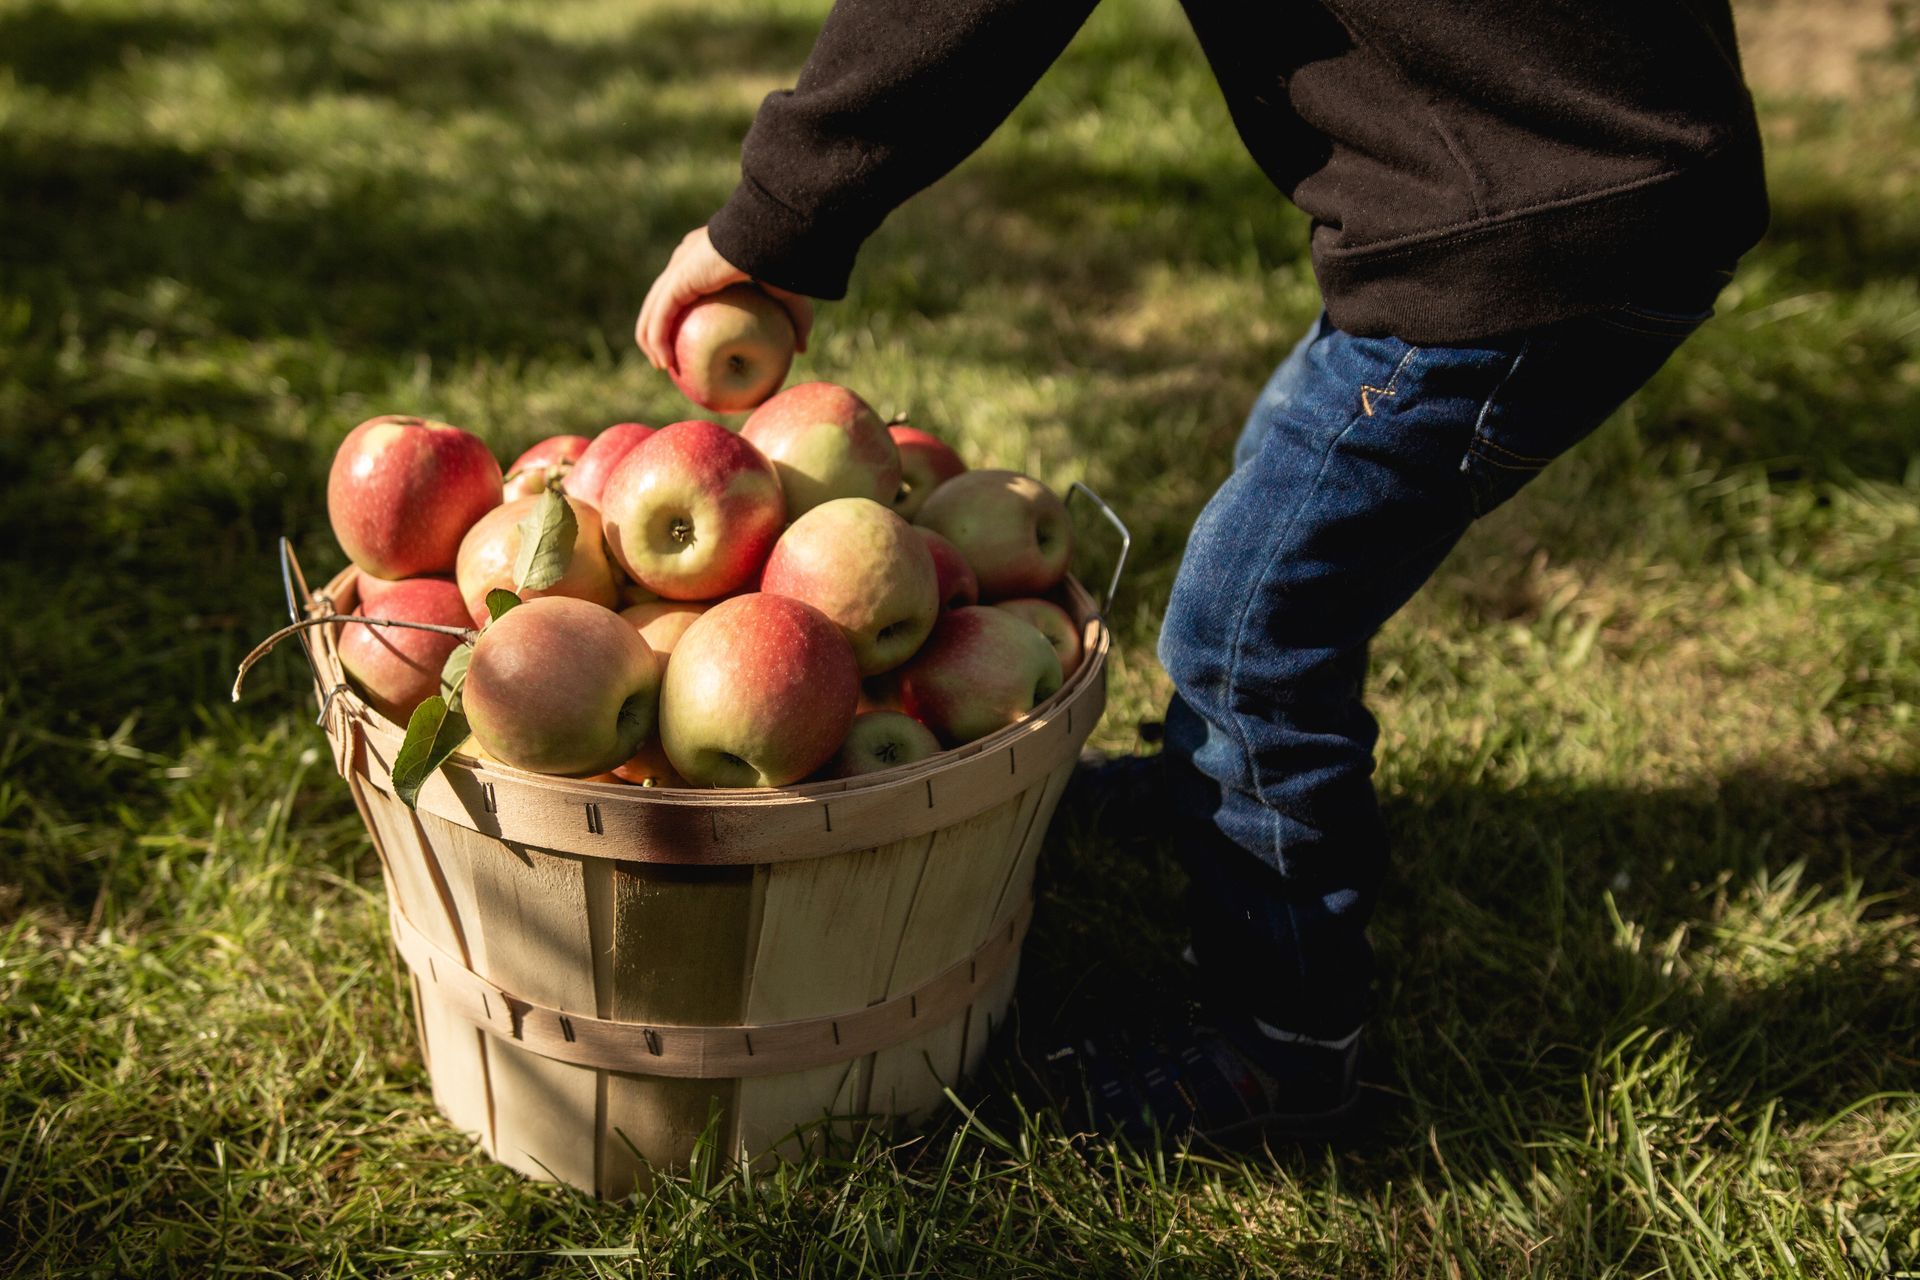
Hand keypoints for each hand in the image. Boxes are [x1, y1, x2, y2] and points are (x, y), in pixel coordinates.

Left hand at [635, 227, 814, 373]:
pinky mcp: (678, 277)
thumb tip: (802, 349)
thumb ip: (796, 321)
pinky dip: (657, 341)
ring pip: (653, 308)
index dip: (678, 314)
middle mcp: (686, 258)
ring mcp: (679, 266)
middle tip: (667, 358)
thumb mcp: (791, 296)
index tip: (685, 342)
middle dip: (656, 328)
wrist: (774, 241)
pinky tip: (663, 363)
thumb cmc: (783, 262)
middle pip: (661, 297)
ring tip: (661, 366)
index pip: (683, 286)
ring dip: (650, 340)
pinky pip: (660, 316)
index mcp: (707, 258)